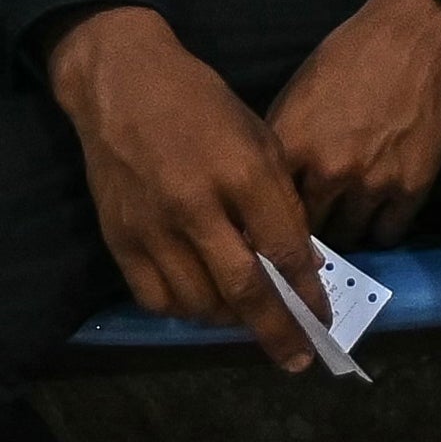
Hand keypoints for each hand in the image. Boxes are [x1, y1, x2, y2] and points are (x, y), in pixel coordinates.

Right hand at [42, 6, 324, 369]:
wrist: (123, 83)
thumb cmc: (201, 103)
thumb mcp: (258, 135)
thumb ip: (278, 199)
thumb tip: (297, 260)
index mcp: (241, 172)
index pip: (283, 249)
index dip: (307, 291)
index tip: (321, 317)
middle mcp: (197, 206)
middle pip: (243, 290)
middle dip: (276, 331)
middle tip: (296, 358)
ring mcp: (154, 226)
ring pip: (199, 302)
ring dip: (230, 322)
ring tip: (250, 323)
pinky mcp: (119, 239)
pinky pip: (156, 298)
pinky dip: (184, 311)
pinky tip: (203, 304)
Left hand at [262, 0, 440, 246]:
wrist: (415, 35)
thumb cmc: (350, 56)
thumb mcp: (296, 92)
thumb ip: (281, 144)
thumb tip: (264, 185)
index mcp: (291, 146)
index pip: (265, 208)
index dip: (269, 217)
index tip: (274, 221)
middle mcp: (327, 173)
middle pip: (306, 232)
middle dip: (308, 227)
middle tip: (315, 218)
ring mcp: (371, 184)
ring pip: (348, 237)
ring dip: (345, 227)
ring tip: (347, 213)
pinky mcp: (411, 188)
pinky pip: (387, 234)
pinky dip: (381, 226)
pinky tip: (378, 209)